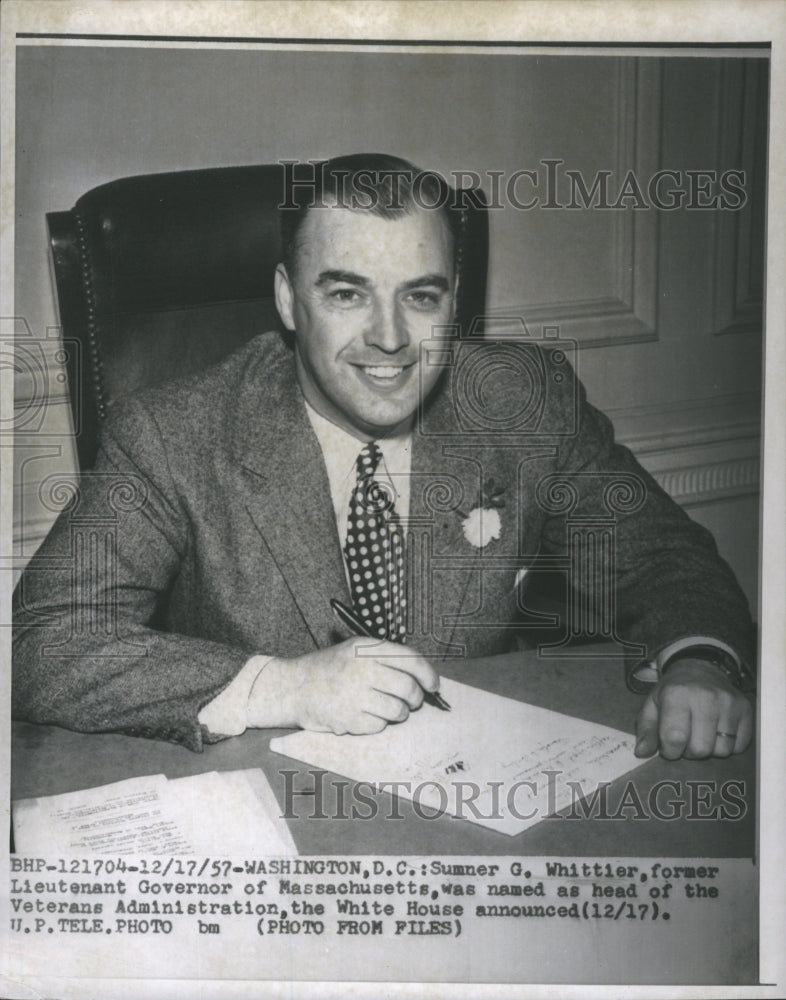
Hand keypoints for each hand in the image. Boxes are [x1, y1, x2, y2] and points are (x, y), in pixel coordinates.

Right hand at [249, 638, 439, 734]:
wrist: (292, 687)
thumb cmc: (329, 669)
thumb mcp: (354, 651)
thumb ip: (385, 659)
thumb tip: (423, 676)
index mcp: (366, 648)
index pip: (411, 659)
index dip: (428, 674)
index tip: (433, 685)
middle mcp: (361, 669)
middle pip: (408, 688)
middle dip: (415, 698)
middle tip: (410, 700)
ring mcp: (354, 695)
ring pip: (398, 710)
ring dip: (398, 713)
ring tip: (385, 708)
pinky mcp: (348, 719)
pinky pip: (380, 726)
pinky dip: (377, 723)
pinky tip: (364, 715)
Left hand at [634, 659, 753, 759]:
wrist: (700, 669)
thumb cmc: (673, 691)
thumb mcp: (652, 705)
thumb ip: (646, 730)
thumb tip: (642, 752)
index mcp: (677, 694)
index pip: (675, 738)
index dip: (669, 750)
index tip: (668, 746)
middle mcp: (705, 697)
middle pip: (700, 749)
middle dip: (689, 752)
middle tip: (686, 740)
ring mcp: (729, 703)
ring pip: (722, 751)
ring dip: (710, 749)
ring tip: (701, 734)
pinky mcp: (746, 709)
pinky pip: (740, 746)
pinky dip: (728, 745)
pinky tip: (718, 731)